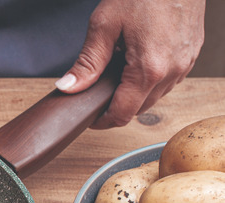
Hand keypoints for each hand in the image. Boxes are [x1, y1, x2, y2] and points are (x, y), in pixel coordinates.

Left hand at [55, 0, 204, 128]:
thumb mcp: (105, 24)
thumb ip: (87, 61)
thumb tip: (68, 87)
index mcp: (149, 69)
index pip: (123, 114)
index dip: (102, 121)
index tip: (90, 118)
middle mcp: (172, 71)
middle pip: (139, 109)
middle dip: (117, 107)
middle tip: (97, 94)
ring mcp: (185, 64)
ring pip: (155, 96)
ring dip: (134, 94)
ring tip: (117, 73)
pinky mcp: (191, 54)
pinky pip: (169, 80)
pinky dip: (151, 80)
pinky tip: (137, 62)